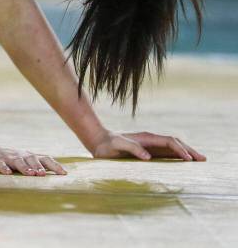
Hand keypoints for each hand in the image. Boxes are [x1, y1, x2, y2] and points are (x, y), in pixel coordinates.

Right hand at [0, 145, 66, 175]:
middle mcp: (20, 155)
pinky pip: (0, 164)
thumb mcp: (23, 163)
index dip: (54, 165)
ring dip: (24, 167)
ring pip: (17, 161)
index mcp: (28, 156)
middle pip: (32, 159)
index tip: (63, 173)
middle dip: (38, 166)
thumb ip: (36, 168)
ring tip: (30, 173)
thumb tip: (58, 178)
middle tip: (42, 175)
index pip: (44, 159)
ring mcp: (7, 157)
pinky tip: (7, 173)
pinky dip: (4, 168)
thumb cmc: (8, 161)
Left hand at [90, 131, 204, 161]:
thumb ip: (131, 148)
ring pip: (172, 148)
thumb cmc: (106, 145)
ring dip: (186, 153)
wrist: (98, 141)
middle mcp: (150, 141)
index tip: (189, 159)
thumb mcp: (116, 145)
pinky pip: (166, 154)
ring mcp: (150, 146)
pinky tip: (183, 163)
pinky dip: (177, 157)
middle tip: (203, 160)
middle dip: (189, 150)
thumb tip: (148, 157)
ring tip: (199, 161)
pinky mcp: (147, 152)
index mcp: (146, 138)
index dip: (179, 150)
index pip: (169, 142)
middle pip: (175, 143)